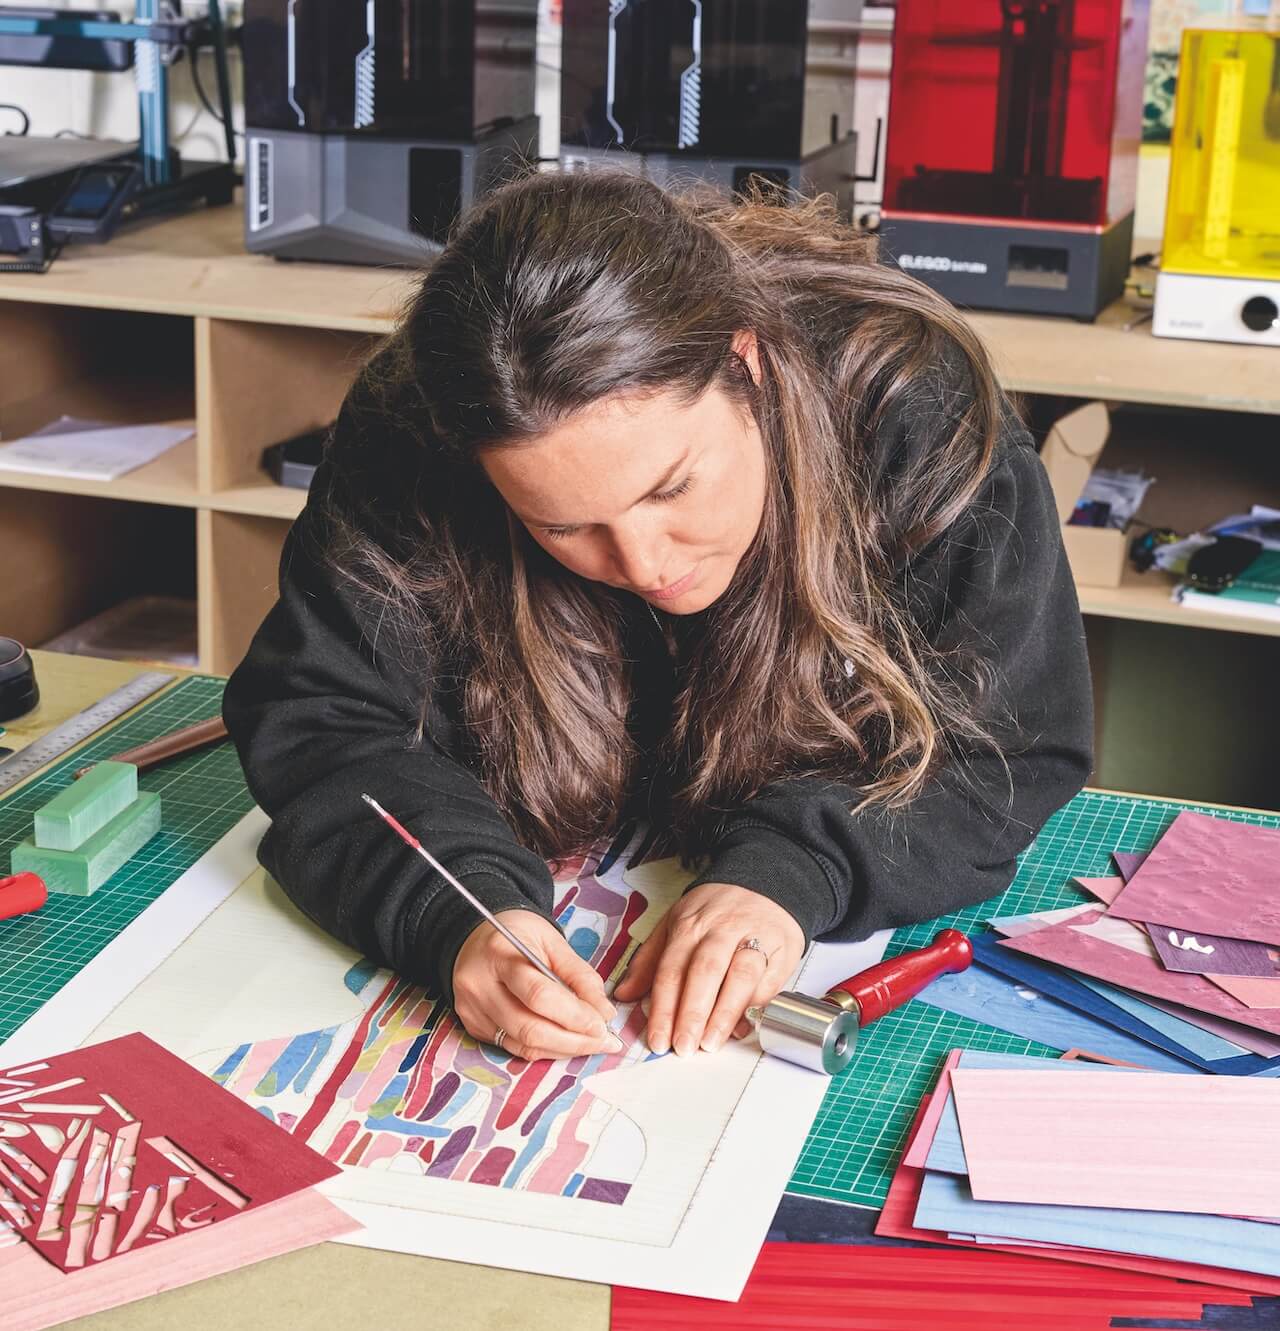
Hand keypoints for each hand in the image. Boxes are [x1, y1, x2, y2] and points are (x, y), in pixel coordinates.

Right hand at [451, 910, 620, 1061]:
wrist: (478, 936)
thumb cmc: (519, 935)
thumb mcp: (553, 942)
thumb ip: (579, 976)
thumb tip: (603, 1013)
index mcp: (499, 955)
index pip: (539, 995)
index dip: (574, 1016)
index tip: (603, 1024)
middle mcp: (479, 986)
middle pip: (530, 1028)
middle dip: (574, 1041)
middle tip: (604, 1041)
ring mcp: (472, 1010)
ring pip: (523, 1045)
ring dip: (564, 1049)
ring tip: (591, 1043)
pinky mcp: (473, 1026)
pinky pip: (515, 1048)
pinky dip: (546, 1049)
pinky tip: (566, 1042)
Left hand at [613, 883, 804, 1056]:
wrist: (766, 884)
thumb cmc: (716, 910)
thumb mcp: (675, 922)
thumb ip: (650, 959)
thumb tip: (624, 993)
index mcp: (690, 925)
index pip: (672, 969)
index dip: (663, 1008)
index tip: (657, 1040)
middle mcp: (721, 930)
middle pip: (705, 972)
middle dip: (692, 1013)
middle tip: (683, 1047)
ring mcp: (754, 937)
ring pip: (740, 976)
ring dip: (724, 1013)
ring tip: (710, 1043)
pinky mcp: (782, 950)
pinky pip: (769, 980)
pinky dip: (756, 1006)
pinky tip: (742, 1027)